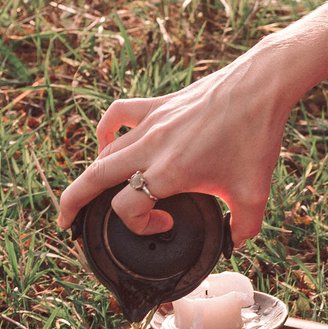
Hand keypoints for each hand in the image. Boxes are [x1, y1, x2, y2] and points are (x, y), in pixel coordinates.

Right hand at [53, 48, 300, 240]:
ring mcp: (151, 122)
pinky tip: (107, 141)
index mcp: (170, 172)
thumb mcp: (255, 191)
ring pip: (105, 151)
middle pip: (94, 178)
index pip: (126, 208)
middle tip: (66, 223)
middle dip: (72, 203)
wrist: (261, 86)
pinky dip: (106, 130)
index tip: (166, 225)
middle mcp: (152, 147)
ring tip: (87, 192)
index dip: (140, 226)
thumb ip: (245, 226)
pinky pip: (118, 114)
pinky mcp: (158, 104)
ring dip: (91, 174)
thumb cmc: (257, 136)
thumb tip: (237, 242)